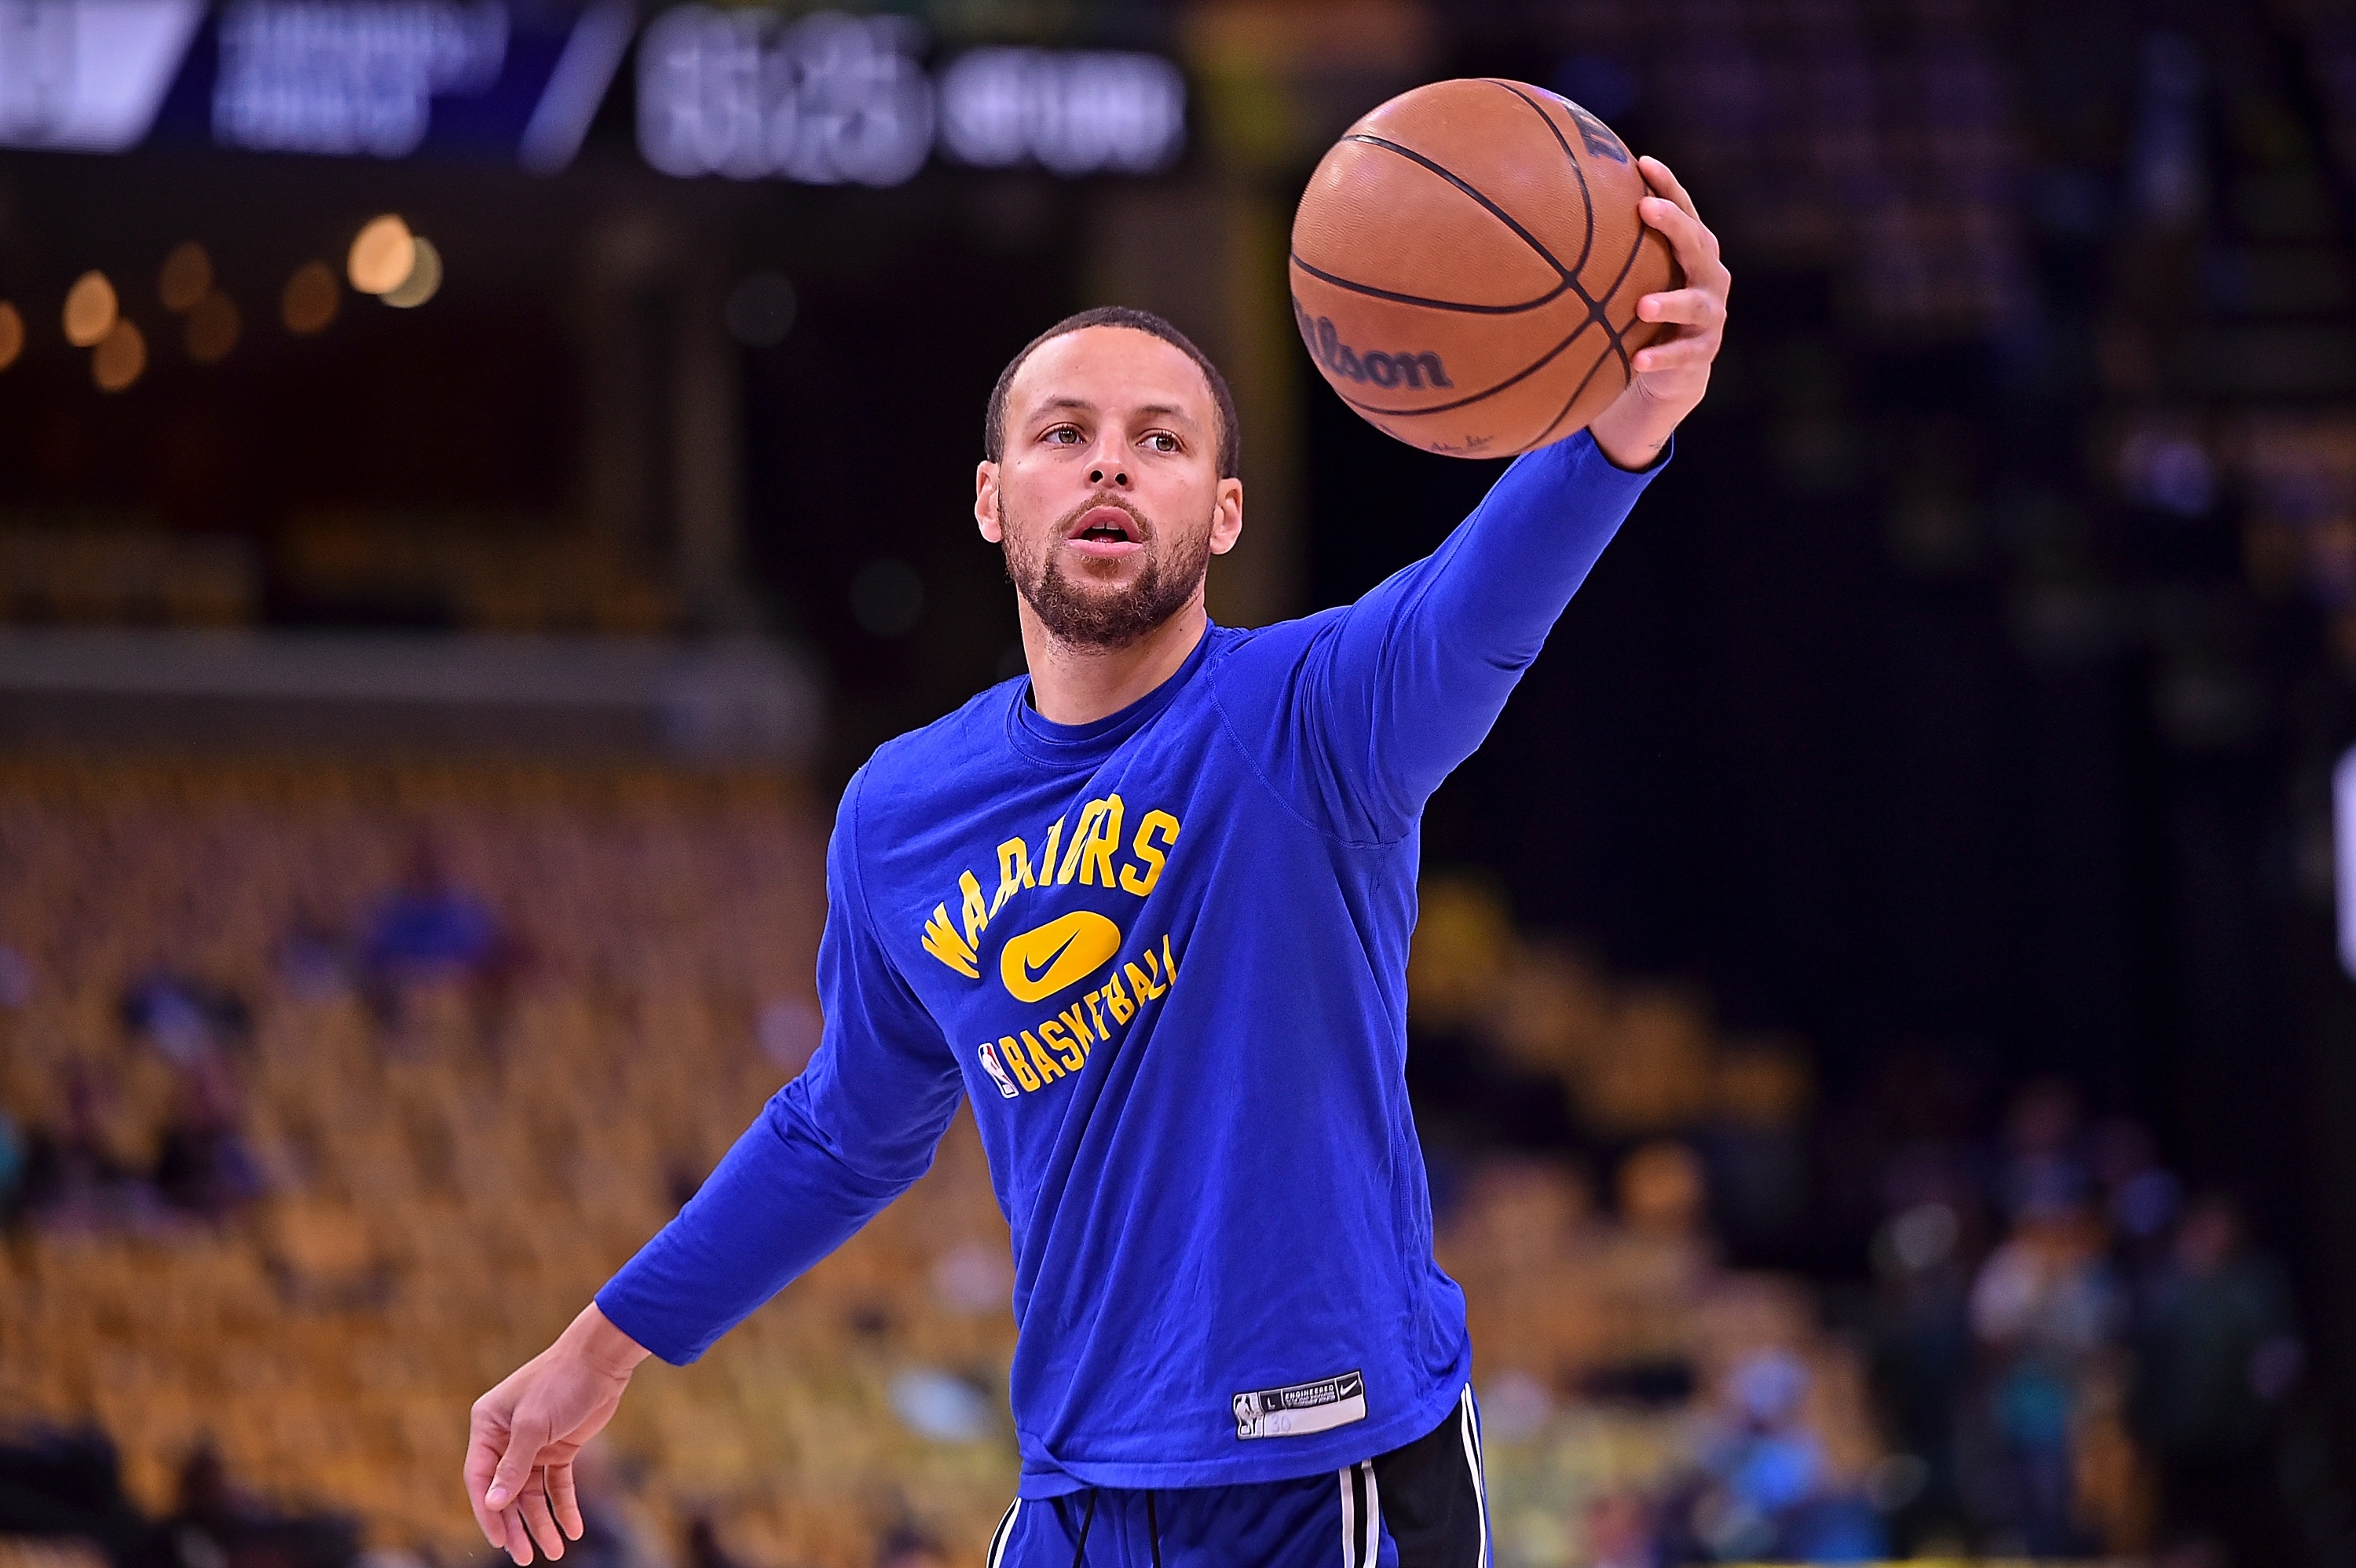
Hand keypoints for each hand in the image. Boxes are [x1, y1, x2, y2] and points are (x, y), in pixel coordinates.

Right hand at [465, 1305, 650, 1563]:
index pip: (479, 1479)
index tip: (501, 1541)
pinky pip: (557, 1485)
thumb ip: (513, 1467)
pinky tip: (573, 1529)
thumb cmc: (561, 1382)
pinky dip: (564, 1506)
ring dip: (542, 1522)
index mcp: (488, 1427)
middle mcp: (506, 1438)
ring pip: (532, 1494)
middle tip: (525, 1558)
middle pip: (505, 1492)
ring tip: (554, 1550)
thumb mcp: (533, 1426)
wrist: (601, 1359)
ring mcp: (534, 1445)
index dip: (489, 1512)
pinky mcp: (560, 1448)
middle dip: (516, 1526)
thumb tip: (492, 1503)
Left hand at [1590, 156, 1730, 470]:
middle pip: (1698, 244)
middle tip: (1646, 208)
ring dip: (1670, 302)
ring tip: (1642, 305)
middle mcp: (1709, 276)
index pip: (1684, 210)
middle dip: (1673, 225)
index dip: (1668, 185)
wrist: (1673, 368)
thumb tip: (1547, 213)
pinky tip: (1637, 360)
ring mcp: (1710, 314)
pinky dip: (1661, 357)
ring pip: (1695, 303)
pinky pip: (1683, 354)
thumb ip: (1609, 250)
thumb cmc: (1645, 309)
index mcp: (1693, 251)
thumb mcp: (1631, 277)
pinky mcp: (1703, 352)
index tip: (1642, 163)